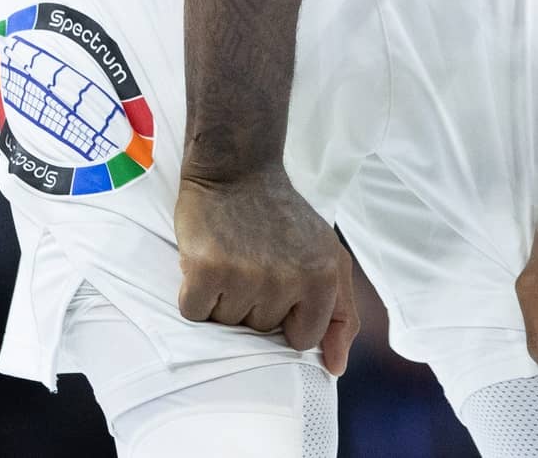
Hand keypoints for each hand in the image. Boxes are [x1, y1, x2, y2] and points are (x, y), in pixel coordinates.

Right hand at [175, 166, 357, 374]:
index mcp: (324, 277)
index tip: (280, 287)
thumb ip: (342, 314)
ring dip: (225, 297)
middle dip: (254, 303)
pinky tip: (208, 261)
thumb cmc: (282, 218)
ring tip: (233, 258)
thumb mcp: (328, 256)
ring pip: (227, 324)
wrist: (238, 169)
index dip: (287, 319)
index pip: (303, 339)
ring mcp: (247, 275)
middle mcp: (289, 279)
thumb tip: (336, 368)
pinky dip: (196, 293)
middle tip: (254, 261)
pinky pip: (195, 312)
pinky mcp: (208, 269)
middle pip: (260, 331)